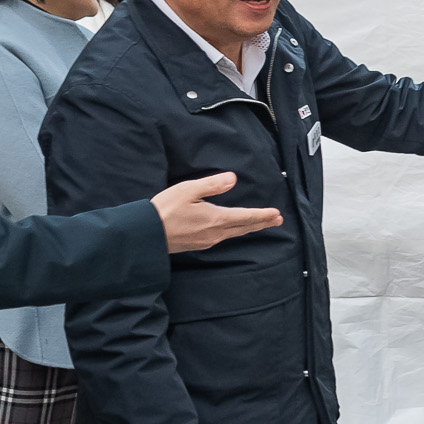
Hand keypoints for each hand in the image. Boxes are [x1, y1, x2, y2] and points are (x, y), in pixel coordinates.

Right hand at [151, 171, 283, 252]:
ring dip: (250, 228)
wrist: (146, 235)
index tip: (276, 214)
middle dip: (262, 223)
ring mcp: (207, 241)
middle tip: (277, 220)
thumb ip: (212, 184)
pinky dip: (235, 232)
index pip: (245, 217)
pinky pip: (224, 238)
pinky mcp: (199, 244)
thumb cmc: (165, 210)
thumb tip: (233, 179)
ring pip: (235, 234)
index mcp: (216, 219)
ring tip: (262, 224)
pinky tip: (235, 230)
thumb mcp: (188, 190)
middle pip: (244, 228)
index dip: (262, 215)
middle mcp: (215, 233)